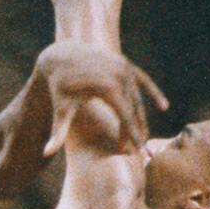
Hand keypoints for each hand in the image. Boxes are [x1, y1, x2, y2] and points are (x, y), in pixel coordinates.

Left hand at [35, 41, 167, 157]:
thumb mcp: (61, 108)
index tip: (136, 151)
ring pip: (138, 98)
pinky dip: (153, 93)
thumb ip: (58, 131)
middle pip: (133, 109)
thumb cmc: (60, 86)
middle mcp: (120, 74)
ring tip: (142, 138)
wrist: (62, 55)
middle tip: (139, 152)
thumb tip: (46, 153)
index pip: (124, 115)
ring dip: (141, 118)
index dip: (130, 134)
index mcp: (107, 86)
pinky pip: (144, 81)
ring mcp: (125, 68)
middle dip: (136, 131)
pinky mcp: (126, 65)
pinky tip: (163, 106)